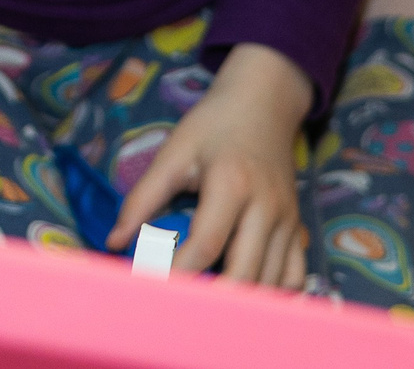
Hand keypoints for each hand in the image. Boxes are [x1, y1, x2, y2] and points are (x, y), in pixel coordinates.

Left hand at [112, 43, 312, 288]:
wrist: (263, 104)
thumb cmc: (213, 126)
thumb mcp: (173, 152)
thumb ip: (142, 198)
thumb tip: (115, 241)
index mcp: (232, 184)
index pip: (206, 245)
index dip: (177, 272)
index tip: (151, 287)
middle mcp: (267, 208)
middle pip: (244, 274)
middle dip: (212, 300)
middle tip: (179, 309)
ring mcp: (288, 222)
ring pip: (271, 283)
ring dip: (240, 301)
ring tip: (206, 306)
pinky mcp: (298, 229)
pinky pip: (293, 277)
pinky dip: (271, 295)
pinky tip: (244, 298)